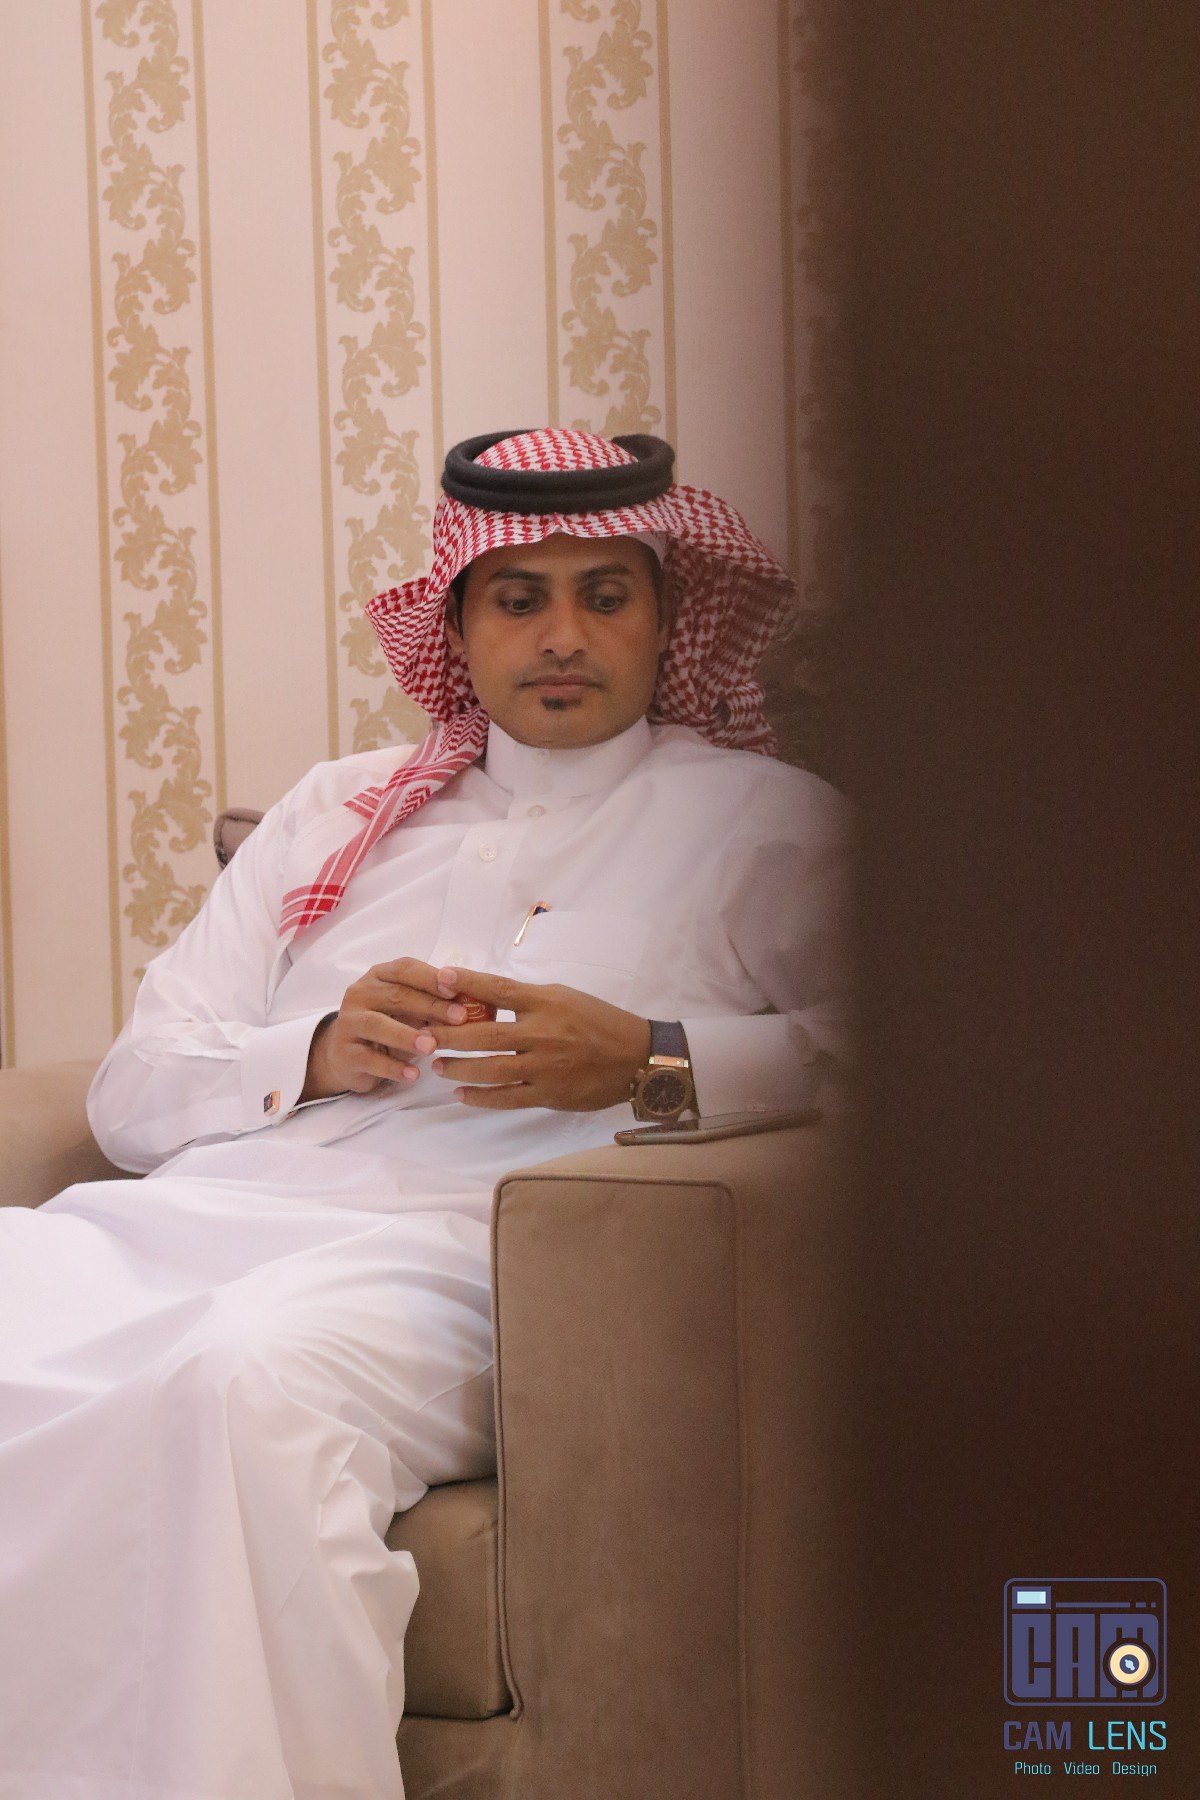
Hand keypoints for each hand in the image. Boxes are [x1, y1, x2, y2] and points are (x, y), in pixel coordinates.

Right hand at [301, 959, 470, 1101]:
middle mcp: (360, 993)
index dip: (430, 977)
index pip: (405, 968)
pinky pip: (369, 1059)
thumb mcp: (409, 1010)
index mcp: (379, 976)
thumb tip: (473, 1007)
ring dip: (407, 1035)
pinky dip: (393, 1067)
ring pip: (378, 1025)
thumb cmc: (388, 1025)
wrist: (346, 1054)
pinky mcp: (345, 1052)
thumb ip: (433, 1003)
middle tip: (459, 1019)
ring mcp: (349, 1023)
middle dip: (430, 1006)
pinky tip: (413, 1075)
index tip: (457, 989)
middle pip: (396, 996)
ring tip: (432, 1047)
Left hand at [429, 967, 651, 1111]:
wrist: (636, 1057)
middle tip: (423, 1035)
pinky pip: (507, 1097)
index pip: (498, 990)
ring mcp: (545, 1066)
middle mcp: (542, 1033)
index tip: (440, 978)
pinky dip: (481, 1097)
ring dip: (459, 1068)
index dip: (467, 983)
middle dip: (449, 1035)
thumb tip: (488, 998)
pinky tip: (461, 1093)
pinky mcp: (549, 1094)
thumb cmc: (600, 1022)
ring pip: (490, 1069)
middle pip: (485, 1034)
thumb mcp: (566, 997)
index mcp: (546, 1003)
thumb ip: (529, 999)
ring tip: (438, 1065)